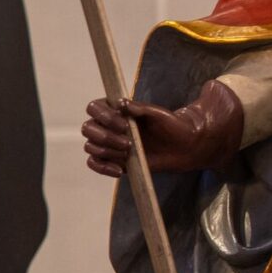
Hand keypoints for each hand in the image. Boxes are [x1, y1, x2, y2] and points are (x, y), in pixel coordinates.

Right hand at [82, 81, 243, 176]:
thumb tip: (121, 103)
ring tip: (130, 153)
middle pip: (88, 129)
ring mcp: (108, 143)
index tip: (124, 125)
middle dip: (106, 137)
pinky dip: (102, 168)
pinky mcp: (111, 160)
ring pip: (91, 147)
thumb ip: (139, 108)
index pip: (94, 108)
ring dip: (108, 151)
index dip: (104, 117)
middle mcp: (107, 125)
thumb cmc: (172, 126)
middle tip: (129, 143)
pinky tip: (119, 170)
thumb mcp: (158, 114)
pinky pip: (94, 164)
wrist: (183, 147)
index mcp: (115, 109)